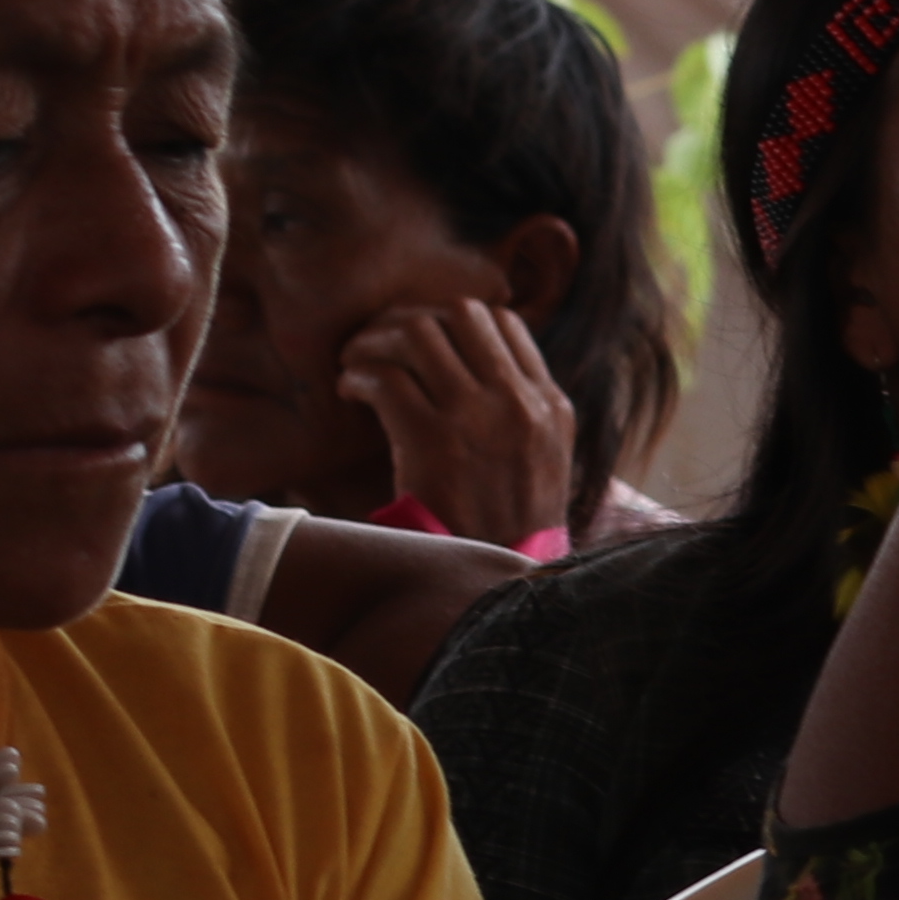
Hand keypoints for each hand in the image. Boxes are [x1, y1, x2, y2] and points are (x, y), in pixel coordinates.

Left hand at [341, 296, 581, 543]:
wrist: (500, 587)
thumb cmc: (509, 528)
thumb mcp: (543, 461)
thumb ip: (522, 411)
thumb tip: (477, 366)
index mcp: (549, 404)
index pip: (503, 321)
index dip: (452, 319)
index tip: (421, 341)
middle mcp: (518, 402)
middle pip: (458, 312)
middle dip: (409, 319)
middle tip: (379, 343)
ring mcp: (477, 419)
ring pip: (417, 333)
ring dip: (375, 341)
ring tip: (357, 364)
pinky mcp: (433, 442)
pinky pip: (385, 378)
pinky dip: (358, 377)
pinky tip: (349, 394)